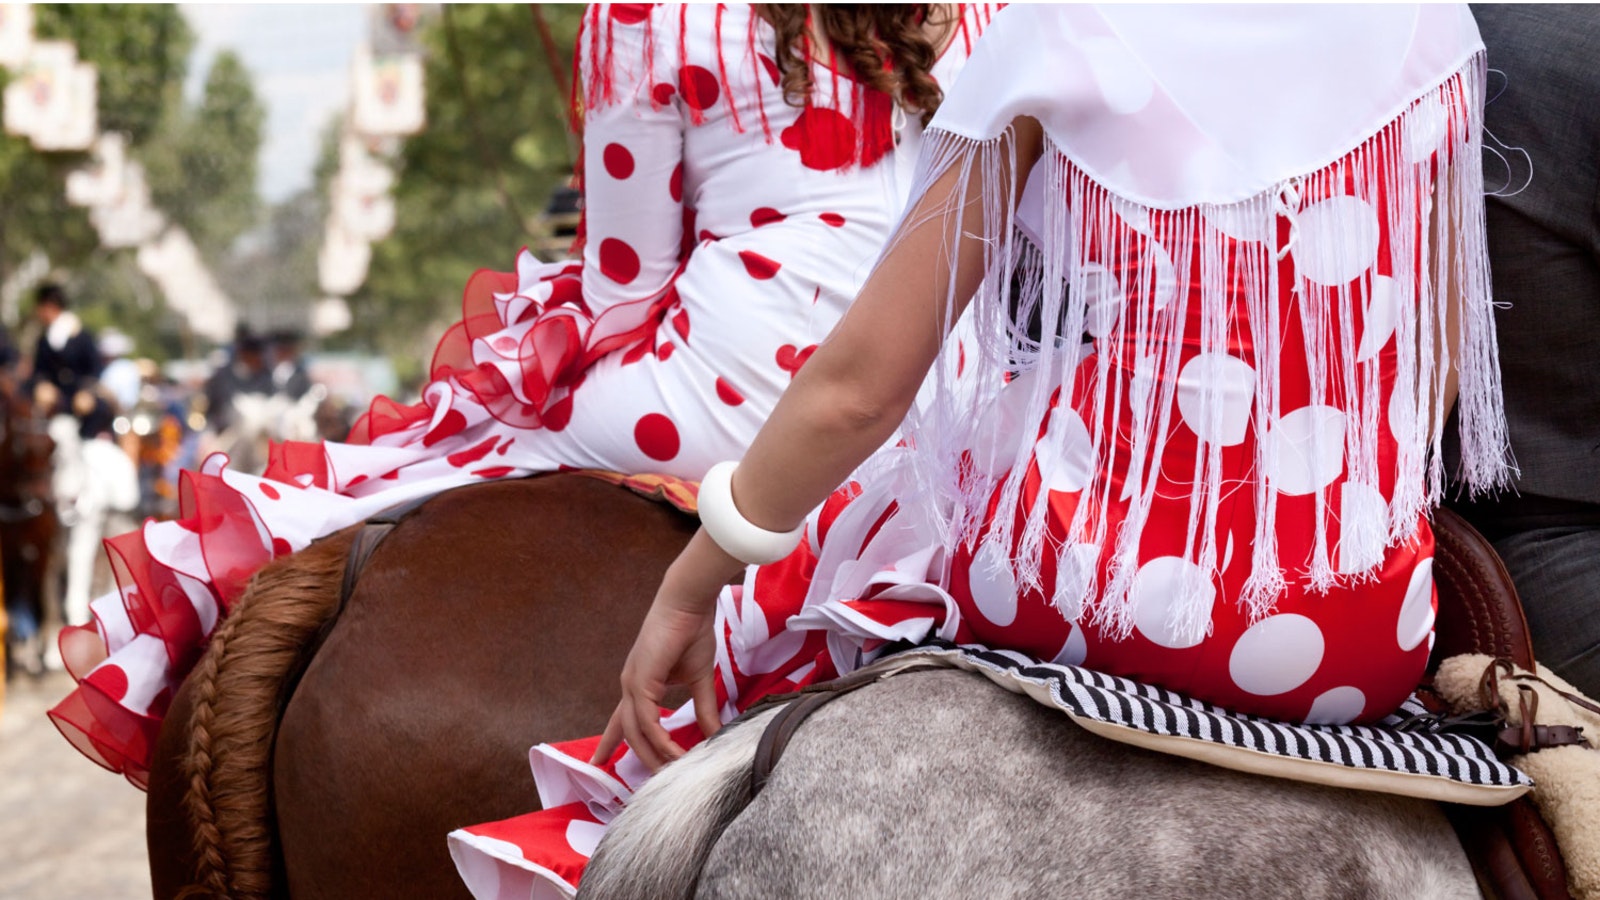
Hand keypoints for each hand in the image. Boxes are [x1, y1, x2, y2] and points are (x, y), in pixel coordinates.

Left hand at [592, 530, 741, 770]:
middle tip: (657, 783)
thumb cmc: (693, 633)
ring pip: (636, 733)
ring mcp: (632, 684)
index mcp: (640, 685)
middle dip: (640, 759)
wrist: (690, 605)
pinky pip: (648, 722)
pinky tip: (677, 753)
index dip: (610, 742)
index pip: (620, 720)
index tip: (598, 762)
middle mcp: (630, 687)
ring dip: (655, 756)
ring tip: (675, 772)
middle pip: (628, 734)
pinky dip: (661, 741)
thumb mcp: (701, 679)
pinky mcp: (640, 682)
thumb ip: (704, 709)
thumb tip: (716, 735)